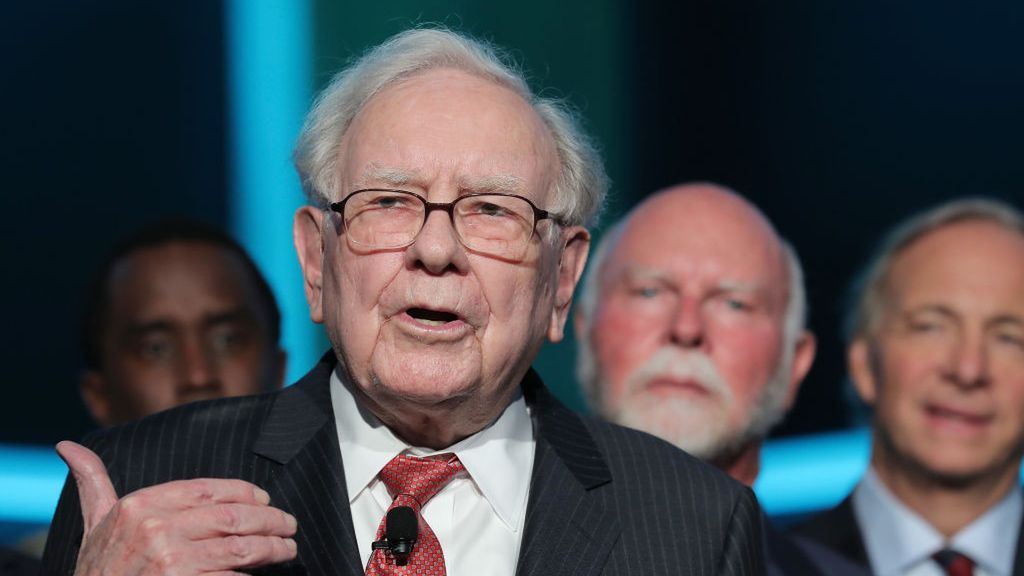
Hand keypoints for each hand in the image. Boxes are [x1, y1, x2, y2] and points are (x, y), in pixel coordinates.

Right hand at [57, 441, 297, 574]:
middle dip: (270, 521)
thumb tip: (68, 446)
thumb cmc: (97, 571)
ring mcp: (172, 562)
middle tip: (289, 525)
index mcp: (139, 506)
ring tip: (287, 549)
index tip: (265, 500)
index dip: (244, 494)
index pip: (208, 490)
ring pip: (241, 549)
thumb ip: (92, 483)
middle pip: (233, 518)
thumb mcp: (92, 525)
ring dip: (273, 549)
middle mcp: (157, 530)